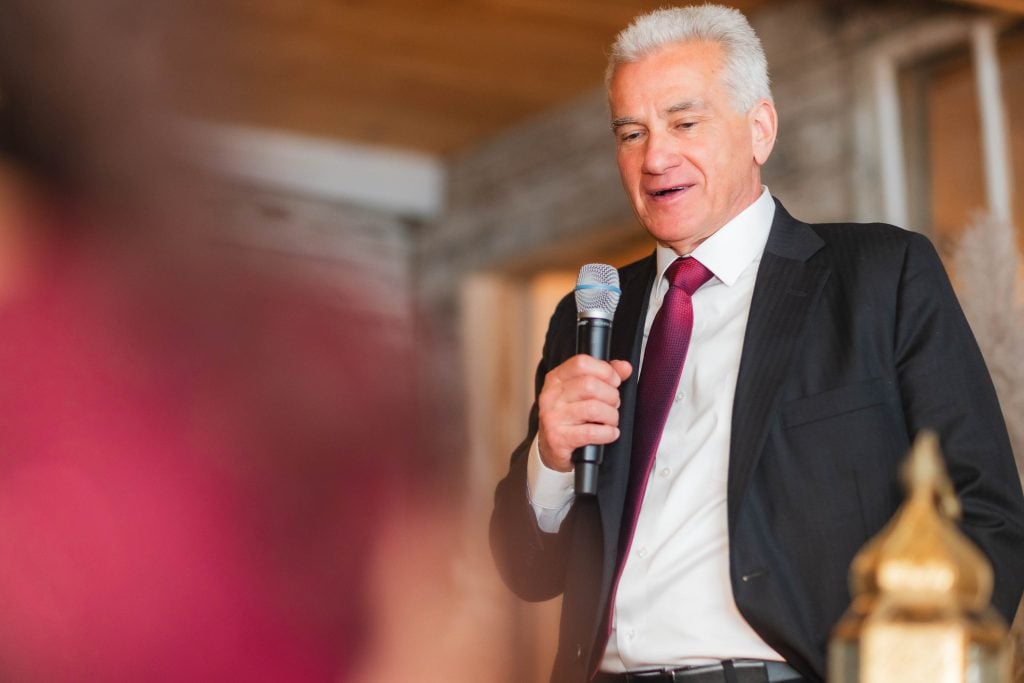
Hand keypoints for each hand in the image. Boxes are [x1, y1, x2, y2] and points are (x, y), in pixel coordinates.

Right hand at [537, 355, 631, 472]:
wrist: (550, 449)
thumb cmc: (569, 418)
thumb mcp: (582, 393)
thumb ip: (604, 376)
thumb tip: (624, 367)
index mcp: (556, 379)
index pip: (581, 363)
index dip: (605, 370)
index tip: (614, 381)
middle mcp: (551, 396)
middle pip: (590, 385)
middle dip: (611, 396)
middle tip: (613, 405)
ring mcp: (553, 417)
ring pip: (594, 408)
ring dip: (611, 416)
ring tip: (611, 420)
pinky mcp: (558, 438)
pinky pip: (592, 432)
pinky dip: (608, 433)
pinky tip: (609, 433)